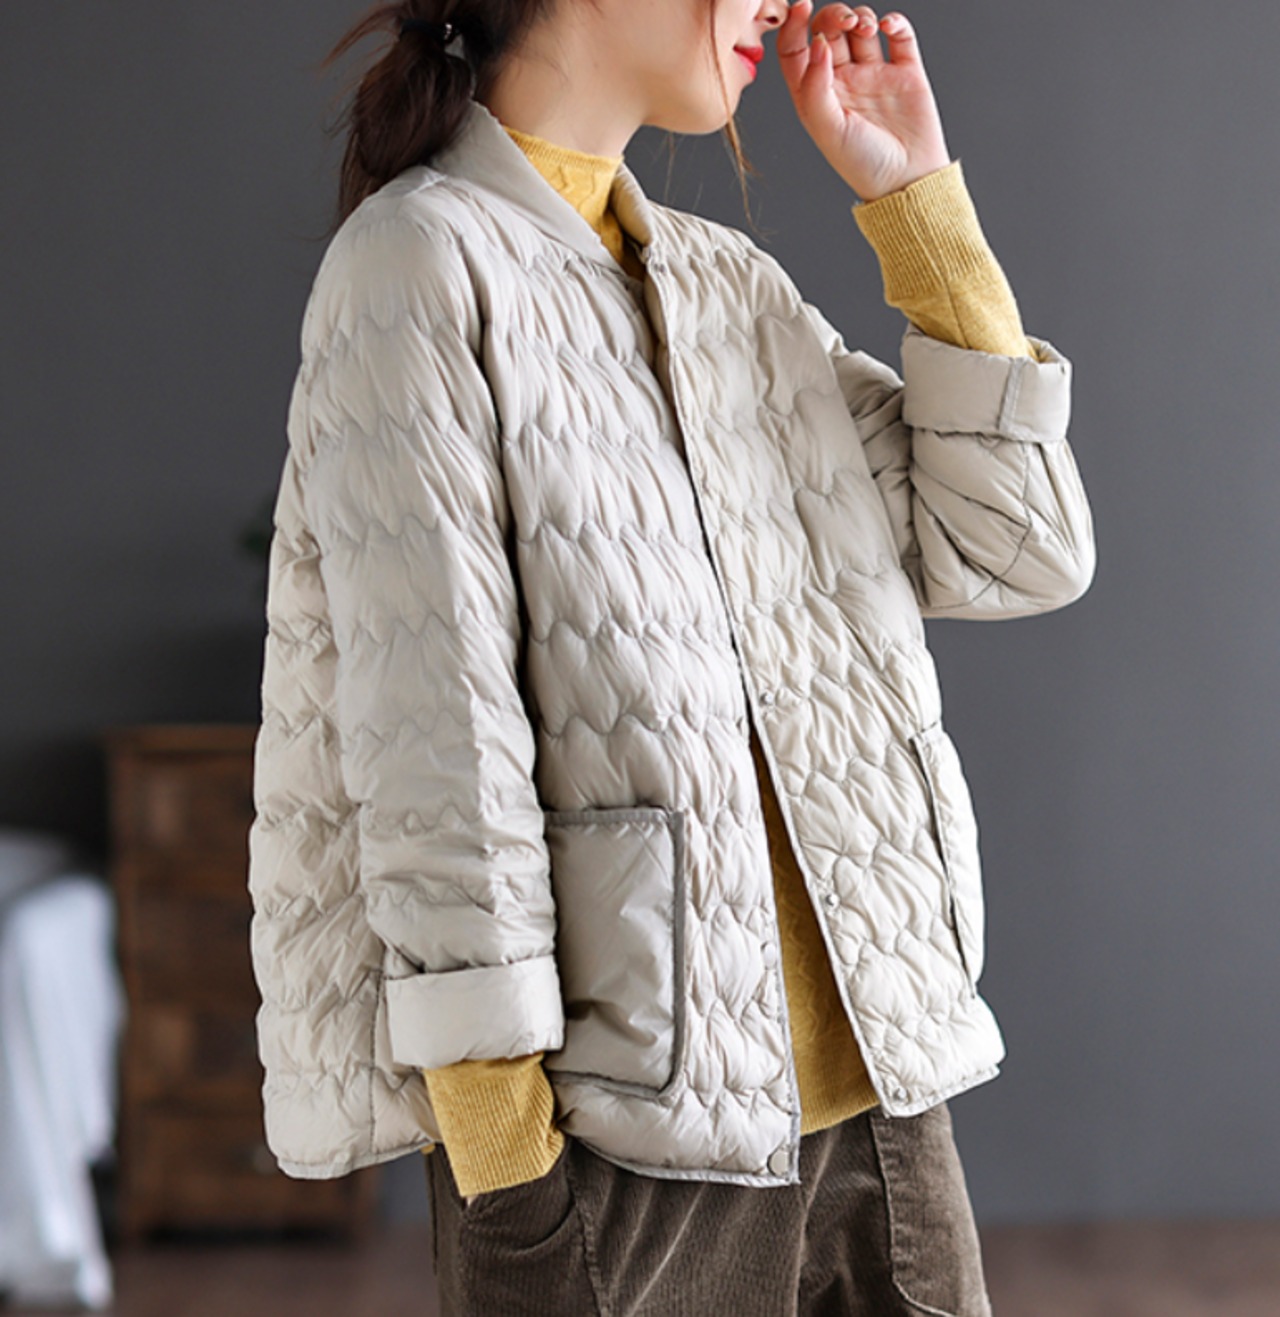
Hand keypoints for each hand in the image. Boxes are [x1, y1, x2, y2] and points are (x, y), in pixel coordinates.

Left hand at [776, 3, 950, 201]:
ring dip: (863, 16)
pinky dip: (894, 22)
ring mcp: (874, 74)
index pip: (796, 51)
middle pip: (830, 31)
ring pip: (862, 28)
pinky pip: (899, 34)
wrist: (908, 179)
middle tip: (845, 21)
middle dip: (835, 15)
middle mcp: (843, 82)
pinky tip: (888, 27)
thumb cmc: (862, 163)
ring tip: (867, 29)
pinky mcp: (905, 72)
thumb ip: (815, 85)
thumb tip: (819, 43)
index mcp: (816, 96)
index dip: (795, 26)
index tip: (802, 8)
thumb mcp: (827, 128)